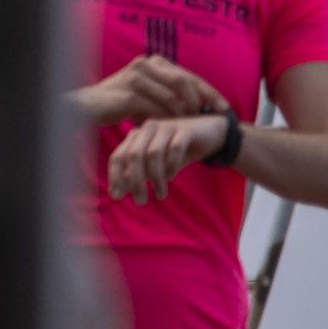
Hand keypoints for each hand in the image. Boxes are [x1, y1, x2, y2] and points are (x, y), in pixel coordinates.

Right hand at [72, 54, 222, 124]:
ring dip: (184, 114)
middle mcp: (147, 64)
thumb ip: (174, 95)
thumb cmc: (123, 103)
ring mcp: (137, 76)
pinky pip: (157, 108)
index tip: (225, 109)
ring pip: (173, 96)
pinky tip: (171, 129)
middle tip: (208, 118)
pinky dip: (167, 119)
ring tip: (188, 126)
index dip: (210, 93)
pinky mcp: (129, 92)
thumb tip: (205, 106)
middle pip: (185, 83)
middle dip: (200, 102)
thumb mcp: (152, 96)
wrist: (89, 107)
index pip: (190, 76)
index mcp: (156, 62)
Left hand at [104, 109, 227, 202]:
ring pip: (153, 154)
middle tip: (140, 201)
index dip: (115, 176)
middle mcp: (147, 128)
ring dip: (156, 178)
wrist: (212, 133)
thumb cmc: (181, 150)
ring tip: (160, 195)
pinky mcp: (185, 130)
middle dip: (135, 180)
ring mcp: (166, 127)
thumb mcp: (158, 163)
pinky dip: (172, 165)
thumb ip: (140, 173)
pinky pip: (175, 149)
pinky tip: (172, 178)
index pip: (118, 156)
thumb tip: (120, 191)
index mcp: (136, 135)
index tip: (117, 197)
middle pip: (134, 155)